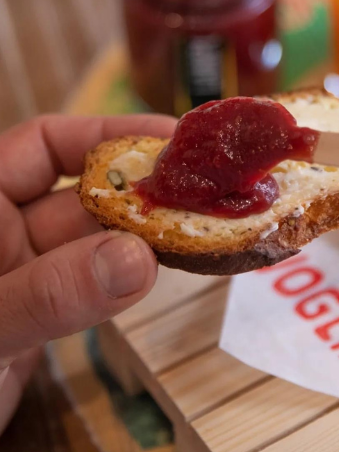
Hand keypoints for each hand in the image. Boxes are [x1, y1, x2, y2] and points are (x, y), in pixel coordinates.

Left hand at [0, 114, 175, 433]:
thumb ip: (47, 293)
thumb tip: (136, 261)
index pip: (45, 145)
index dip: (108, 135)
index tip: (170, 138)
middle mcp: (4, 231)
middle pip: (86, 194)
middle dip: (144, 191)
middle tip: (205, 190)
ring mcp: (29, 274)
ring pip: (100, 242)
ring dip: (150, 236)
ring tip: (205, 226)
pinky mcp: (47, 316)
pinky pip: (98, 285)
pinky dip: (135, 276)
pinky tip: (172, 267)